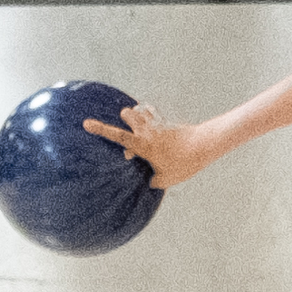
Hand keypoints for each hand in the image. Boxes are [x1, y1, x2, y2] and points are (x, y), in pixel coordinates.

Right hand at [82, 101, 216, 188]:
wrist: (205, 145)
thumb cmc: (184, 162)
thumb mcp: (167, 179)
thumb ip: (155, 180)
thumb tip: (151, 181)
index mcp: (143, 145)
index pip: (118, 137)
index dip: (101, 130)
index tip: (86, 123)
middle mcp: (148, 132)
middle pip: (129, 114)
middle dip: (124, 119)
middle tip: (127, 128)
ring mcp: (159, 125)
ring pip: (141, 110)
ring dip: (137, 116)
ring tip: (139, 126)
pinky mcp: (169, 124)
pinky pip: (155, 114)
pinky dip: (150, 116)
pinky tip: (154, 126)